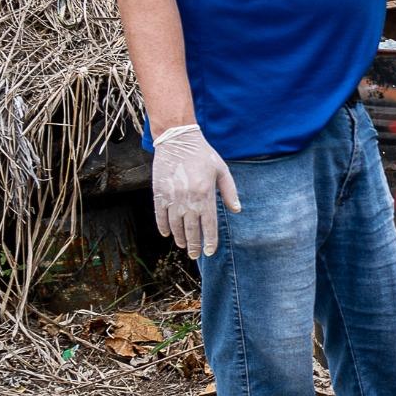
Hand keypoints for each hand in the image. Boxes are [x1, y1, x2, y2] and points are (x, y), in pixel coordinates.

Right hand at [150, 124, 240, 259]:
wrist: (178, 140)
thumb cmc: (203, 155)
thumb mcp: (222, 170)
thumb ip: (229, 192)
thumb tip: (237, 210)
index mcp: (206, 195)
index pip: (209, 225)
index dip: (209, 241)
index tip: (210, 251)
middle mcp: (189, 199)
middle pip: (191, 229)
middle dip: (193, 245)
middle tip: (194, 255)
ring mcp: (172, 197)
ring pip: (175, 225)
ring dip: (179, 238)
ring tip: (183, 245)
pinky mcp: (159, 193)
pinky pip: (160, 215)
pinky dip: (163, 226)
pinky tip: (167, 234)